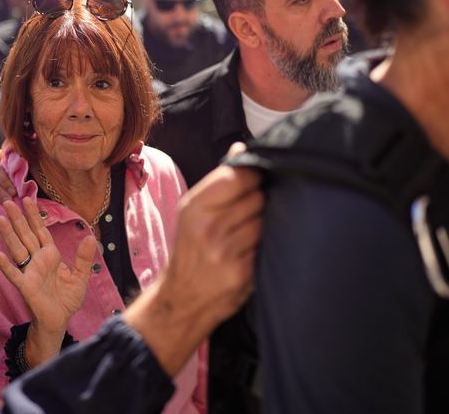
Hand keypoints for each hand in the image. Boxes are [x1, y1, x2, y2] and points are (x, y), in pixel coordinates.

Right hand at [0, 197, 96, 365]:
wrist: (59, 320)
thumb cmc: (67, 299)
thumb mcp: (81, 276)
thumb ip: (84, 257)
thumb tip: (90, 237)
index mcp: (50, 255)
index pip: (40, 231)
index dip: (34, 216)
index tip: (27, 199)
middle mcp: (38, 260)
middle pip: (26, 235)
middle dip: (18, 218)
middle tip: (8, 201)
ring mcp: (30, 272)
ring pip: (18, 249)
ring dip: (9, 235)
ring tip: (1, 219)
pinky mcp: (25, 286)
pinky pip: (14, 274)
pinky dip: (7, 266)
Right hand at [125, 144, 262, 376]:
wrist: (181, 299)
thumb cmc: (190, 250)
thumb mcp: (193, 212)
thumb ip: (219, 182)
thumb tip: (241, 149)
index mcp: (194, 207)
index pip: (236, 177)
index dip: (253, 175)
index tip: (255, 180)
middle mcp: (208, 228)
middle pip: (257, 198)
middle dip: (259, 202)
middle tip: (249, 214)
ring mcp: (225, 252)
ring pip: (265, 221)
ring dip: (264, 225)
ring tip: (249, 234)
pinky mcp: (243, 272)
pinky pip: (267, 246)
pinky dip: (265, 247)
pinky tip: (251, 252)